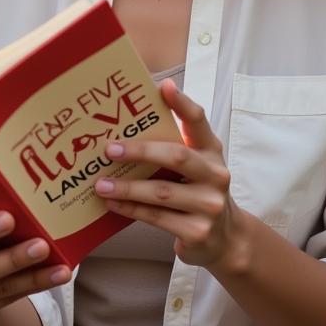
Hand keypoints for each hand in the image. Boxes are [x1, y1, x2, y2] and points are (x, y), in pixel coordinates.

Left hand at [93, 78, 247, 270]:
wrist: (226, 238)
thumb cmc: (198, 189)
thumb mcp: (195, 163)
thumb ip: (172, 143)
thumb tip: (129, 120)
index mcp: (211, 150)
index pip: (198, 120)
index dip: (182, 103)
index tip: (163, 87)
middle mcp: (215, 175)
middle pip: (176, 156)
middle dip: (140, 151)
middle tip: (109, 149)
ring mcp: (209, 205)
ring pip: (162, 192)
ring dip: (127, 187)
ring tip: (100, 183)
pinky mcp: (198, 232)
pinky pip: (157, 218)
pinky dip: (131, 209)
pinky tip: (112, 203)